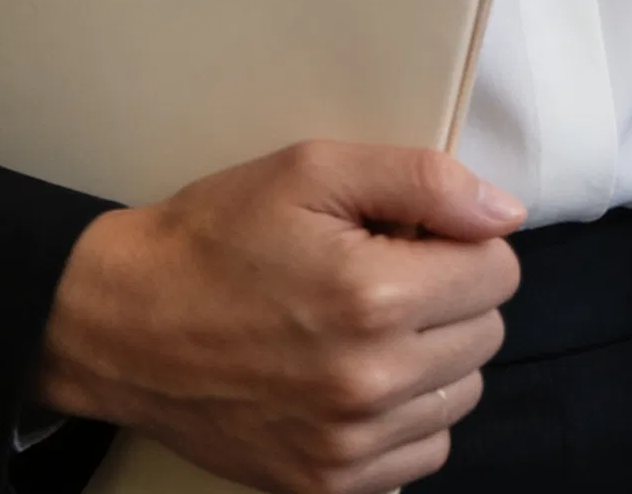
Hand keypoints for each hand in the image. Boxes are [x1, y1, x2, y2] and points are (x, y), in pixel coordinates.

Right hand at [34, 140, 523, 493]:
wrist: (126, 324)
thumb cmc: (218, 236)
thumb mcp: (312, 169)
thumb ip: (422, 180)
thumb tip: (504, 212)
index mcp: (374, 296)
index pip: (497, 270)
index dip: (462, 239)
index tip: (410, 234)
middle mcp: (370, 383)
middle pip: (486, 333)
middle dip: (450, 293)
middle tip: (382, 271)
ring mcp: (349, 445)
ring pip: (461, 395)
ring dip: (435, 356)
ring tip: (369, 324)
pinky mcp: (326, 486)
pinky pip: (423, 454)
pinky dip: (408, 416)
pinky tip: (360, 376)